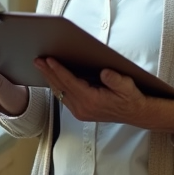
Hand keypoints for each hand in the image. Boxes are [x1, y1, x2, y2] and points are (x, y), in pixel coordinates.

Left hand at [35, 57, 173, 135]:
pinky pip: (64, 98)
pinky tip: (53, 78)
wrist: (136, 114)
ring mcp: (80, 112)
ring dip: (50, 79)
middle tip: (37, 60)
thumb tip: (104, 72)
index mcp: (92, 100)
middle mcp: (83, 108)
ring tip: (41, 66)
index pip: (70, 82)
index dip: (58, 70)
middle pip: (60, 87)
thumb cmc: (131, 98)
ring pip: (60, 93)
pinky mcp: (80, 113)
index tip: (48, 60)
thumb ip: (116, 79)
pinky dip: (57, 86)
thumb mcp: (127, 86)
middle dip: (48, 73)